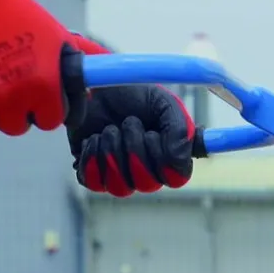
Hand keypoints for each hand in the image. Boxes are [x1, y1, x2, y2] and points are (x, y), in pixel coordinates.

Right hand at [0, 0, 86, 134]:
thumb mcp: (53, 34)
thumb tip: (107, 72)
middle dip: (14, 109)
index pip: (53, 121)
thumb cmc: (9, 11)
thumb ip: (83, 58)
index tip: (37, 94)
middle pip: (18, 126)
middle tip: (5, 81)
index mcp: (44, 86)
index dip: (46, 107)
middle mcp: (13, 98)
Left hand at [68, 83, 196, 196]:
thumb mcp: (164, 103)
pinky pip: (95, 183)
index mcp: (169, 157)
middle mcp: (147, 172)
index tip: (152, 133)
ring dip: (112, 153)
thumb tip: (177, 160)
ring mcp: (120, 176)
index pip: (175, 179)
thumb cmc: (133, 95)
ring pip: (120, 187)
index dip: (163, 159)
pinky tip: (94, 138)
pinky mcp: (94, 174)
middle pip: (146, 184)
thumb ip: (181, 130)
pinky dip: (92, 159)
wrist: (95, 85)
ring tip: (109, 129)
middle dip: (134, 149)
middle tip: (129, 123)